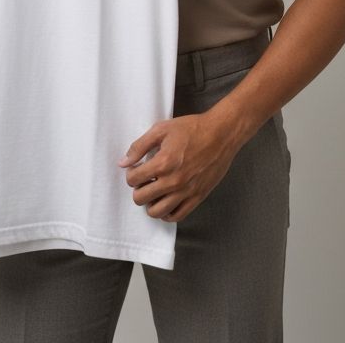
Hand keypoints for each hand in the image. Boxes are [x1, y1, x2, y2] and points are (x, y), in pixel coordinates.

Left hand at [118, 112, 239, 222]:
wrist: (221, 135)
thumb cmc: (192, 129)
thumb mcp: (162, 129)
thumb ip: (139, 146)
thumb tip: (124, 162)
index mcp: (163, 163)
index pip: (133, 179)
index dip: (131, 174)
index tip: (136, 169)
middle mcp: (173, 181)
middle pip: (141, 199)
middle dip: (138, 189)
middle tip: (144, 180)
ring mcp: (186, 192)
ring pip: (156, 212)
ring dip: (150, 202)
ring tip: (154, 191)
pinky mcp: (197, 197)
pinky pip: (176, 216)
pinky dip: (167, 213)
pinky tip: (166, 201)